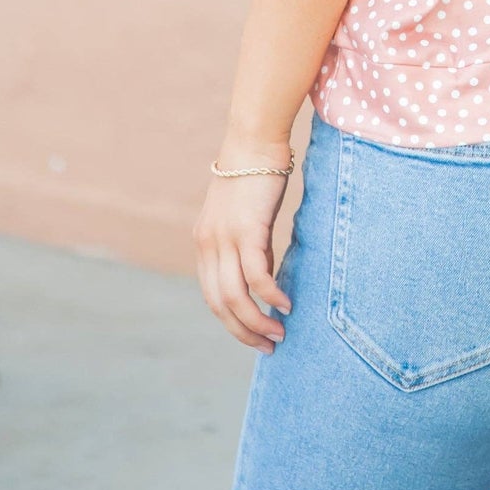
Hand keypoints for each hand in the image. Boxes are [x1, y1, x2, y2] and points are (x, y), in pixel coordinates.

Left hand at [193, 146, 293, 351]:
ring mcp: (225, 239)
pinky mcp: (247, 230)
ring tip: (279, 333)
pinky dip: (270, 296)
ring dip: (257, 321)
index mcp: (204, 244)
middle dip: (243, 331)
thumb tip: (263, 278)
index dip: (231, 321)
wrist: (254, 142)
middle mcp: (208, 245)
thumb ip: (250, 247)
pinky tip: (286, 304)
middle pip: (220, 304)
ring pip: (236, 297)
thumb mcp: (245, 217)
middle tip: (267, 346)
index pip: (212, 296)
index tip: (253, 335)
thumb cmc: (254, 176)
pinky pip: (256, 276)